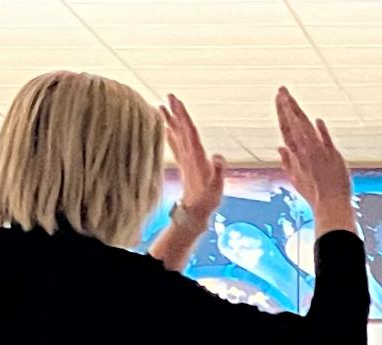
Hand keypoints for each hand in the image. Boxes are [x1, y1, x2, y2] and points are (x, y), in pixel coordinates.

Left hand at [161, 94, 224, 225]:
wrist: (195, 211)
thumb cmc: (207, 198)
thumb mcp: (217, 185)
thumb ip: (219, 170)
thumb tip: (218, 157)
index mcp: (196, 156)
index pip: (189, 131)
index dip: (183, 116)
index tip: (177, 102)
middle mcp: (188, 155)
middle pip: (180, 129)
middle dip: (175, 112)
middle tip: (169, 96)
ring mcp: (185, 159)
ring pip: (176, 135)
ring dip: (170, 120)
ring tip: (162, 107)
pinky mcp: (184, 164)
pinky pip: (176, 145)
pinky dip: (170, 134)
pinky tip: (166, 128)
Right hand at [274, 87, 352, 227]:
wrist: (330, 204)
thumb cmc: (314, 193)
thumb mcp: (296, 178)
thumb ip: (287, 161)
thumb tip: (279, 147)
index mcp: (296, 155)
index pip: (286, 129)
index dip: (282, 112)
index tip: (280, 98)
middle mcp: (305, 152)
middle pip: (294, 125)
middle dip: (287, 107)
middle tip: (282, 90)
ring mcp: (318, 153)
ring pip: (306, 130)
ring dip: (298, 114)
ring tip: (291, 98)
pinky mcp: (333, 156)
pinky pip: (326, 142)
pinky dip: (322, 133)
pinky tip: (318, 121)